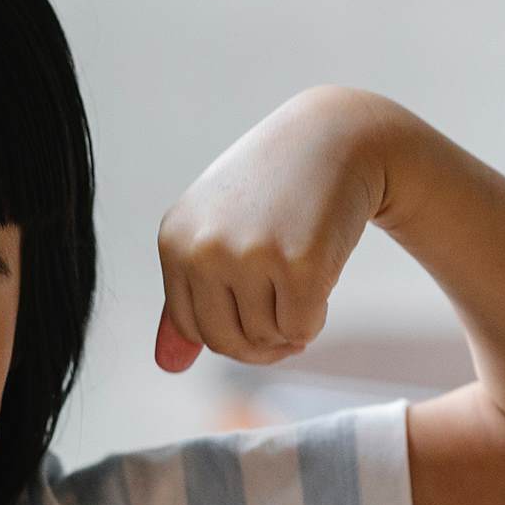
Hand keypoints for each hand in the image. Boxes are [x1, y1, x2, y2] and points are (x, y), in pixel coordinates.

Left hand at [153, 86, 389, 371]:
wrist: (335, 138)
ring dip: (290, 325)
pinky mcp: (299, 264)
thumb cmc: (272, 190)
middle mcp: (204, 248)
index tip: (258, 315)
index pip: (192, 327)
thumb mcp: (216, 233)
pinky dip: (316, 317)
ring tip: (301, 281)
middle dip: (260, 342)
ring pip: (265, 338)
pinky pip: (301, 328)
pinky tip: (320, 279)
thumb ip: (189, 300)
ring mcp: (250, 255)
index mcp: (175, 240)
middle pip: (225, 341)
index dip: (231, 333)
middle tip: (287, 315)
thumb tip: (168, 366)